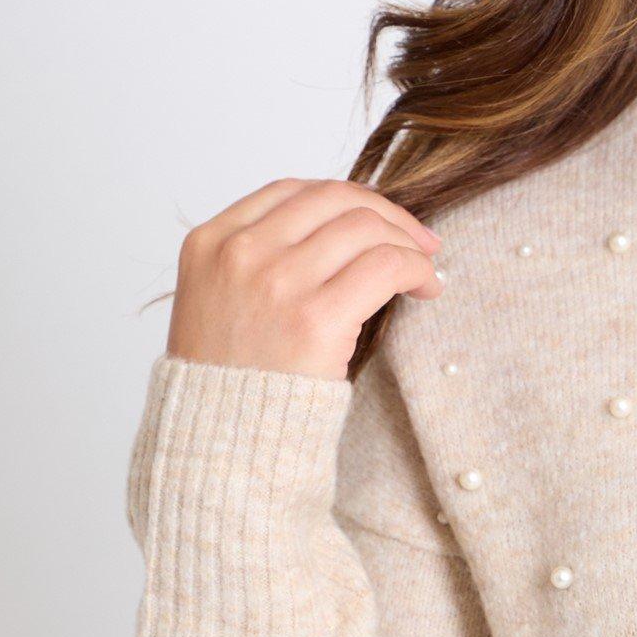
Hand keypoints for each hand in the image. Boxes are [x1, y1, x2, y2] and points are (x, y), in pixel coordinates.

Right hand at [167, 177, 441, 377]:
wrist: (219, 445)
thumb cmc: (227, 384)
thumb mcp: (217, 303)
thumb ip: (258, 260)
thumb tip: (339, 232)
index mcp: (209, 243)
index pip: (291, 191)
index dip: (345, 200)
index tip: (375, 221)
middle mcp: (239, 253)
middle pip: (334, 199)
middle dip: (386, 214)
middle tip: (419, 241)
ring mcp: (275, 282)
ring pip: (365, 227)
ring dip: (408, 242)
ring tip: (425, 269)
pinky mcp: (315, 318)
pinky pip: (385, 265)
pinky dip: (417, 268)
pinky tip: (426, 287)